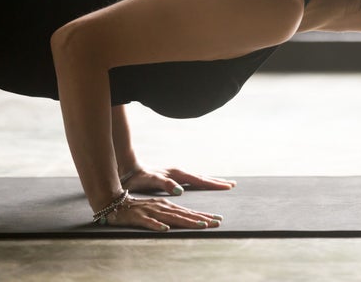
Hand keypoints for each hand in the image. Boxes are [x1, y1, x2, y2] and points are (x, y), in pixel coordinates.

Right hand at [104, 196, 223, 231]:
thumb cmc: (139, 207)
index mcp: (168, 205)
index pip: (189, 212)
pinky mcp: (138, 217)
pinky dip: (157, 225)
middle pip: (185, 214)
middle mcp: (162, 207)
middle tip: (217, 222)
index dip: (204, 215)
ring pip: (171, 217)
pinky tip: (165, 229)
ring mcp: (151, 211)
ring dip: (186, 221)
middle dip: (202, 219)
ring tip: (201, 225)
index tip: (218, 219)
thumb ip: (173, 214)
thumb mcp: (158, 208)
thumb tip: (190, 220)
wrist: (115, 202)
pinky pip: (148, 222)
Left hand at [121, 166, 236, 194]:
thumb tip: (181, 190)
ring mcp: (176, 174)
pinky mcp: (172, 177)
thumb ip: (166, 184)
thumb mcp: (152, 181)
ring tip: (222, 183)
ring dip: (210, 181)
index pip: (200, 180)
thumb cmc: (139, 178)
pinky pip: (191, 180)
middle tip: (232, 184)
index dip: (213, 184)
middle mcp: (179, 173)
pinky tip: (201, 184)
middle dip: (217, 182)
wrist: (128, 170)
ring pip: (198, 177)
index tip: (228, 186)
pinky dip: (201, 182)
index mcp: (177, 174)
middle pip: (202, 177)